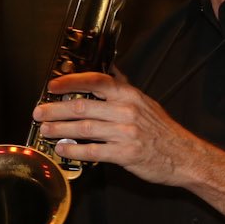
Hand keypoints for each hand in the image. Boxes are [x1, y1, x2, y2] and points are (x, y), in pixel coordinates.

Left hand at [32, 71, 203, 187]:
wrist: (185, 156)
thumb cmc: (162, 130)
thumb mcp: (145, 101)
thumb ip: (124, 86)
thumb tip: (108, 67)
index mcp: (130, 95)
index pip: (96, 80)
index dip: (70, 81)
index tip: (52, 86)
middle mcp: (127, 111)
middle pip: (83, 106)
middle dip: (56, 110)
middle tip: (39, 112)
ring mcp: (126, 133)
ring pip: (84, 128)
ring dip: (60, 129)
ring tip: (45, 131)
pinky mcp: (126, 154)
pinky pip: (93, 151)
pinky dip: (74, 150)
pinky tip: (62, 148)